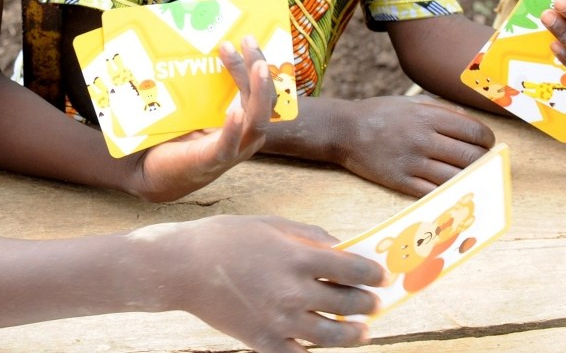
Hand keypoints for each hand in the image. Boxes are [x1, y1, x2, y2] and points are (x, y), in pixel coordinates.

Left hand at [133, 37, 275, 201]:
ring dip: (257, 92)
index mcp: (245, 121)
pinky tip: (234, 111)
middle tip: (246, 41)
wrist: (152, 171)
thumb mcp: (195, 107)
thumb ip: (202, 85)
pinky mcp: (211, 161)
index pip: (261, 89)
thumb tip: (194, 43)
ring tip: (255, 66)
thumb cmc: (177, 136)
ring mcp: (233, 150)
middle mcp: (246, 136)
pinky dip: (233, 128)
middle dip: (258, 68)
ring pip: (256, 120)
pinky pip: (228, 145)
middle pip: (264, 100)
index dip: (257, 62)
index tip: (245, 38)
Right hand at [165, 215, 382, 350]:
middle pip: (349, 304)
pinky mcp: (264, 343)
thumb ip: (311, 237)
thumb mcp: (273, 225)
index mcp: (297, 258)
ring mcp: (280, 321)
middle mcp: (293, 292)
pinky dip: (315, 351)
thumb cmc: (227, 239)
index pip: (353, 269)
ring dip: (354, 335)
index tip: (382, 277)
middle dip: (368, 304)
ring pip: (333, 336)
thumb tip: (342, 247)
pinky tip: (322, 344)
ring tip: (361, 332)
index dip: (374, 274)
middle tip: (375, 303)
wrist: (183, 268)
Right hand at [338, 96, 493, 196]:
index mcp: (428, 116)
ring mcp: (412, 163)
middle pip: (471, 157)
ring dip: (470, 178)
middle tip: (482, 161)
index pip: (474, 131)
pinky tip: (451, 186)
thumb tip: (473, 122)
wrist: (344, 131)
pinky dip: (448, 191)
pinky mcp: (401, 182)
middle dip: (484, 161)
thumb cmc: (380, 113)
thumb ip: (443, 109)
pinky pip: (435, 192)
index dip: (487, 140)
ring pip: (457, 177)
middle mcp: (422, 139)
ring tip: (470, 175)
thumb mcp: (411, 102)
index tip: (487, 143)